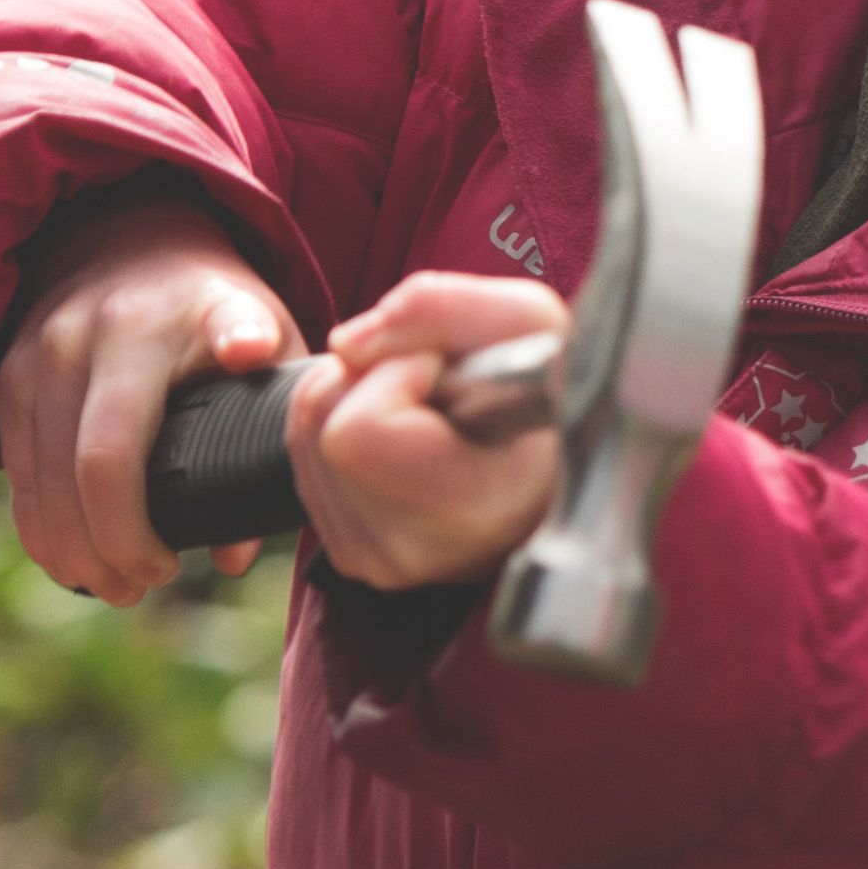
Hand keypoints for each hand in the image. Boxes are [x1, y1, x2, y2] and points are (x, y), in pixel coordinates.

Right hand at [0, 194, 299, 603]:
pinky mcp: (7, 377)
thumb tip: (234, 553)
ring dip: (69, 550)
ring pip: (36, 481)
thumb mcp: (267, 338)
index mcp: (152, 332)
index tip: (175, 565)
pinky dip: (40, 526)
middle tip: (144, 587)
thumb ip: (265, 429)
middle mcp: (82, 339)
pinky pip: (15, 470)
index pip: (116, 449)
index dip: (133, 524)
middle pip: (74, 477)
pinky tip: (72, 560)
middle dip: (106, 551)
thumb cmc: (215, 306)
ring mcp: (35, 357)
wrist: (132, 235)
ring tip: (115, 587)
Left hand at [287, 269, 571, 591]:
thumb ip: (440, 307)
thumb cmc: (553, 396)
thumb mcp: (529, 324)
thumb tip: (345, 344)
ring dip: (354, 396)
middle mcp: (413, 552)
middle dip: (370, 376)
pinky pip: (304, 460)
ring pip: (305, 434)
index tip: (451, 374)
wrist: (563, 472)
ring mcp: (375, 561)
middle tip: (438, 388)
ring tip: (426, 411)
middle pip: (322, 421)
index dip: (397, 372)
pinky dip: (344, 426)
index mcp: (469, 509)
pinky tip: (404, 437)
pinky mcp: (352, 554)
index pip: (359, 431)